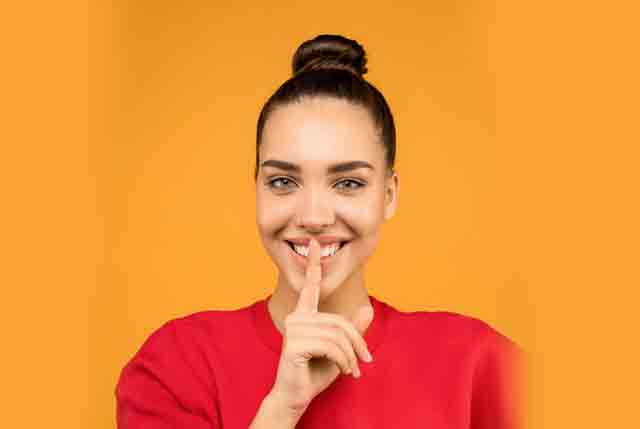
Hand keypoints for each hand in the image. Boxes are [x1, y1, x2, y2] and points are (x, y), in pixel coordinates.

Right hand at [269, 238, 373, 414]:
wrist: (296, 397)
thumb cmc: (315, 373)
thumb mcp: (340, 350)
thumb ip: (352, 330)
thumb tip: (369, 309)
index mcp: (305, 315)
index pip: (310, 286)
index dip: (314, 264)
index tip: (315, 243)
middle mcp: (297, 318)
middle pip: (339, 321)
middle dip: (357, 342)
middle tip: (364, 361)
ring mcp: (293, 330)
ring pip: (337, 335)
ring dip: (351, 355)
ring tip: (353, 370)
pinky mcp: (294, 344)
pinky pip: (330, 346)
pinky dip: (343, 361)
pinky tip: (343, 371)